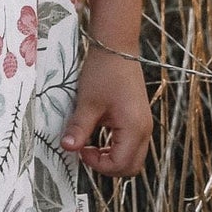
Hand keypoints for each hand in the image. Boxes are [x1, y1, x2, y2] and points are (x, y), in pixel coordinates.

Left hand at [61, 43, 150, 176]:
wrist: (116, 45)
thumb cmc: (103, 71)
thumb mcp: (88, 101)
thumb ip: (79, 128)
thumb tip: (67, 148)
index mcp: (135, 129)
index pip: (121, 164)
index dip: (98, 164)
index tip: (80, 151)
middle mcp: (144, 130)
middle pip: (130, 165)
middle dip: (107, 165)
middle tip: (85, 150)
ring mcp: (144, 124)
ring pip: (132, 155)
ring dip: (112, 155)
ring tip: (90, 142)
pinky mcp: (139, 117)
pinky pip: (131, 142)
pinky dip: (116, 144)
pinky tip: (99, 132)